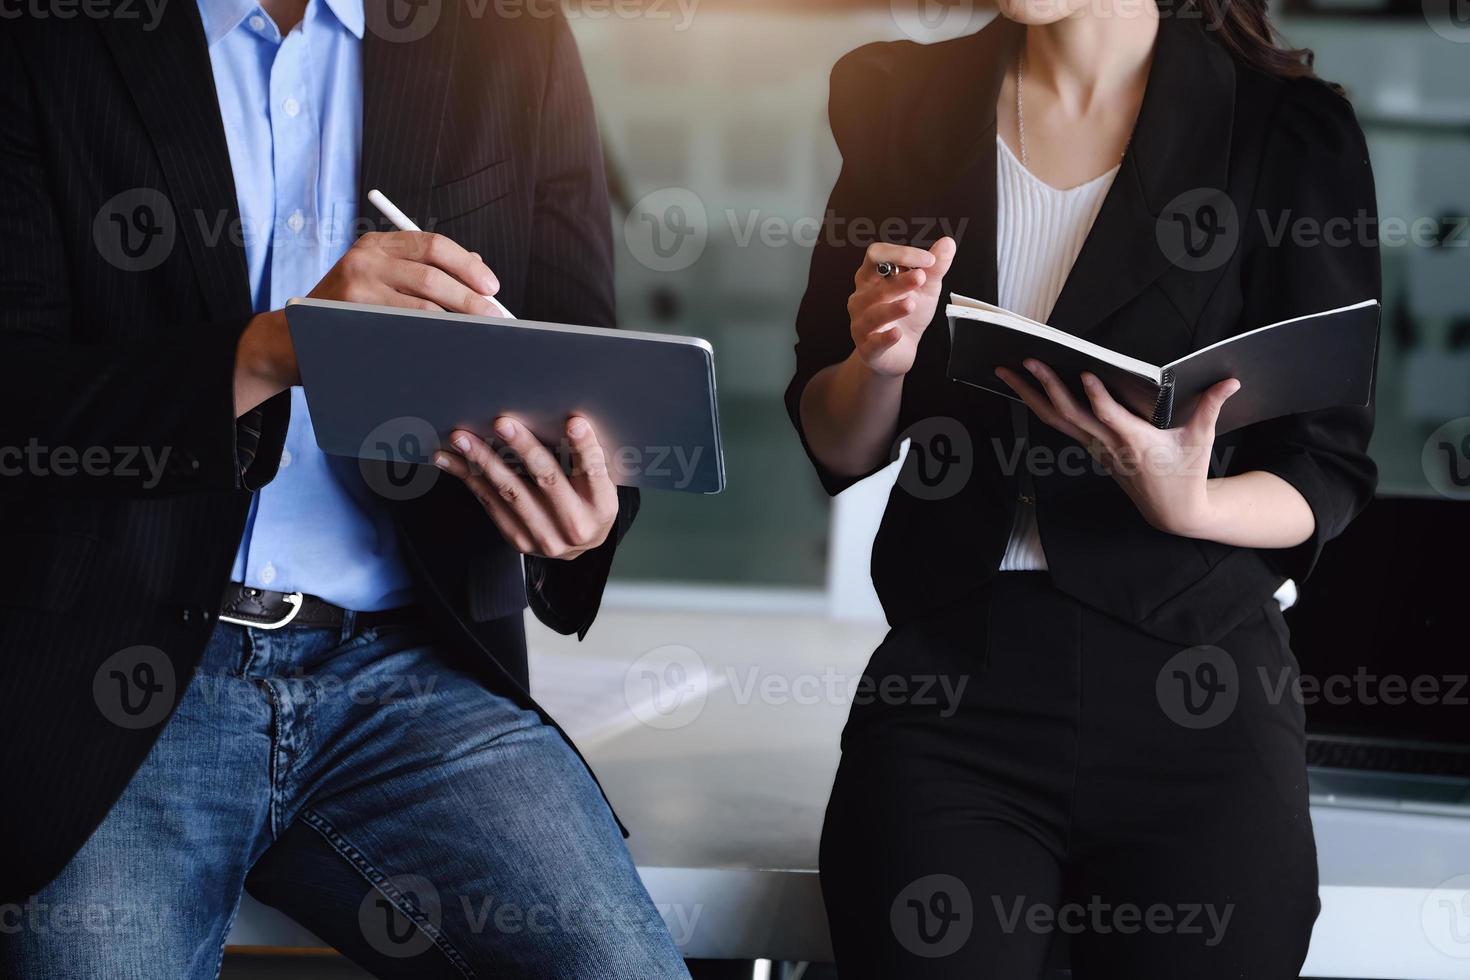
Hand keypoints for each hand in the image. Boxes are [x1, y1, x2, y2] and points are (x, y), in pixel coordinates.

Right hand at [234, 232, 501, 415]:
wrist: (293, 339)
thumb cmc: (348, 311)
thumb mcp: (379, 278)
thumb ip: (419, 270)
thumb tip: (477, 269)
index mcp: (378, 244)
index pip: (434, 245)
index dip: (468, 267)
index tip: (492, 287)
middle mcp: (365, 259)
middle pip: (432, 277)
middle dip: (470, 301)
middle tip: (495, 320)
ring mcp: (354, 288)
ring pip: (421, 307)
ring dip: (457, 325)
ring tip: (478, 338)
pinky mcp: (350, 318)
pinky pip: (404, 331)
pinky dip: (432, 341)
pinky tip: (449, 350)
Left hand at [432, 415, 618, 559]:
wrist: (579, 544)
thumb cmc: (588, 500)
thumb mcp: (599, 482)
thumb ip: (584, 457)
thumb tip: (562, 415)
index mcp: (602, 506)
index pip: (594, 471)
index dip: (584, 447)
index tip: (574, 422)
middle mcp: (575, 526)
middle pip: (547, 480)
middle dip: (523, 448)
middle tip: (503, 423)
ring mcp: (544, 537)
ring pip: (510, 492)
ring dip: (483, 461)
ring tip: (463, 438)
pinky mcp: (518, 539)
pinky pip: (489, 502)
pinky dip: (468, 477)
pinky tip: (450, 459)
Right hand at [847, 238, 956, 376]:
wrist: (901, 351)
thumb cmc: (908, 315)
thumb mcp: (925, 288)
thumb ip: (934, 267)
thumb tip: (948, 242)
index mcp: (871, 277)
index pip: (876, 255)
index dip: (900, 254)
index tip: (929, 259)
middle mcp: (861, 298)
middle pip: (875, 284)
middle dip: (898, 281)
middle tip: (921, 277)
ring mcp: (861, 323)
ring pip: (873, 314)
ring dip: (892, 308)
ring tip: (911, 304)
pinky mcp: (868, 347)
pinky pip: (874, 342)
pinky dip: (886, 337)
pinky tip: (898, 333)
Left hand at [996, 360, 1240, 538]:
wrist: (1171, 511)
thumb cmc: (1187, 473)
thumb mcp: (1202, 439)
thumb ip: (1212, 406)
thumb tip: (1233, 379)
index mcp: (1136, 442)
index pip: (1111, 417)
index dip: (1097, 398)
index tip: (1084, 375)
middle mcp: (1108, 444)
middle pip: (1069, 414)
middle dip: (1045, 387)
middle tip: (1026, 361)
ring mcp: (1095, 448)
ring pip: (1055, 419)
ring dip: (1028, 395)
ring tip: (1005, 370)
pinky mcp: (1090, 448)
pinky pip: (1059, 424)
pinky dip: (1039, 405)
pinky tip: (1023, 389)